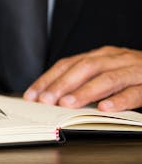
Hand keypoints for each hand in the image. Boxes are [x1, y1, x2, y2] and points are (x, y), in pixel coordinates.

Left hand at [24, 46, 141, 110]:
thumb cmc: (135, 76)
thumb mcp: (109, 74)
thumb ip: (86, 82)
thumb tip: (53, 98)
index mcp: (102, 55)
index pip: (68, 64)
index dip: (48, 79)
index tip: (31, 95)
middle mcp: (116, 58)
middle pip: (84, 68)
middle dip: (61, 85)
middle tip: (45, 100)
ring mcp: (135, 69)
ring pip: (107, 78)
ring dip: (84, 92)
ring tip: (67, 104)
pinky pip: (135, 91)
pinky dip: (119, 100)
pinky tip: (105, 108)